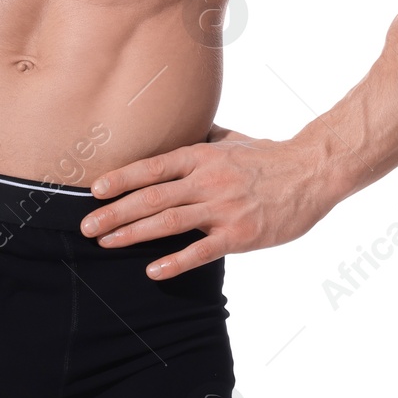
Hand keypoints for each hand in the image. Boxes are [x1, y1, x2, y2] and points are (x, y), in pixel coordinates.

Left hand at [78, 124, 335, 278]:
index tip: (94, 190)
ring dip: (132, 234)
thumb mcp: (231, 139)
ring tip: (106, 243)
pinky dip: (175, 261)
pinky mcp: (239, 235)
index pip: (152, 167)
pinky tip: (152, 271)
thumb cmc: (268, 157)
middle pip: (151, 197)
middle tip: (86, 225)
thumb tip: (180, 126)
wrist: (311, 173)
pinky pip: (201, 250)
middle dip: (114, 212)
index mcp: (202, 156)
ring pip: (168, 222)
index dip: (121, 179)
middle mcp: (207, 180)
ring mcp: (222, 208)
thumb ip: (202, 137)